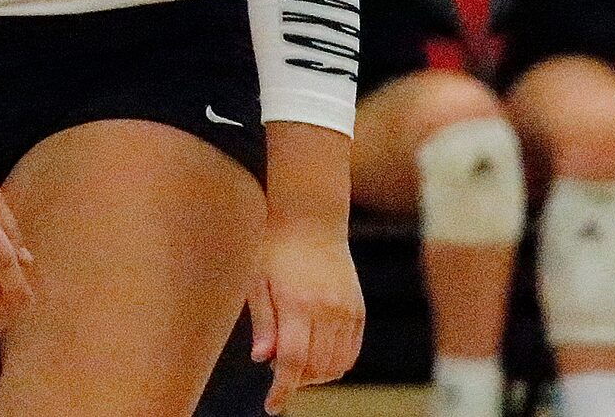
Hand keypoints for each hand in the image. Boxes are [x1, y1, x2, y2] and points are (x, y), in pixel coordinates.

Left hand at [249, 219, 365, 412]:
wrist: (311, 216)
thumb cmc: (273, 245)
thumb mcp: (256, 278)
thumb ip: (263, 320)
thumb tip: (263, 359)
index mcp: (297, 302)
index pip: (293, 361)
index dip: (282, 389)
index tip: (272, 406)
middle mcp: (326, 309)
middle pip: (316, 368)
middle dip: (296, 381)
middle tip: (279, 374)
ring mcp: (346, 309)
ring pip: (336, 365)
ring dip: (316, 376)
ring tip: (296, 365)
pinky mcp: (357, 308)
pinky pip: (351, 351)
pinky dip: (336, 365)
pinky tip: (318, 359)